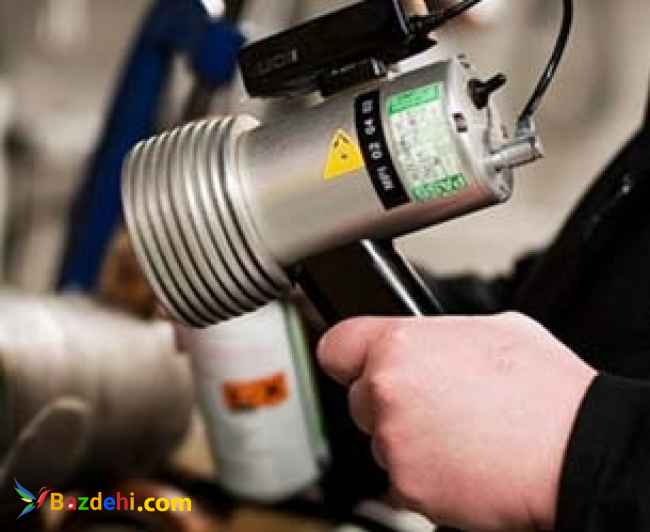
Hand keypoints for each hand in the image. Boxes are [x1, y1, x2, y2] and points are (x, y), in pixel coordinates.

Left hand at [317, 313, 596, 530]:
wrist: (575, 450)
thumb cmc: (543, 390)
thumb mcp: (493, 328)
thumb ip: (441, 335)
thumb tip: (432, 341)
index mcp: (400, 344)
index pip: (336, 346)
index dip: (349, 356)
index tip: (356, 364)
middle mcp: (386, 390)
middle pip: (360, 398)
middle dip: (388, 403)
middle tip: (434, 405)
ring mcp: (393, 441)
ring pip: (381, 440)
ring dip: (408, 440)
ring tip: (459, 435)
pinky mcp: (407, 485)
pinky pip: (401, 478)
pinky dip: (423, 474)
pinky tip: (461, 463)